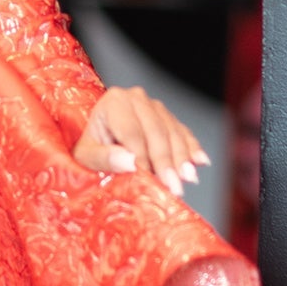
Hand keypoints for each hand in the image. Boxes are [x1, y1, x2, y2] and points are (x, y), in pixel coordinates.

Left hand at [73, 85, 208, 197]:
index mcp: (114, 102)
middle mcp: (137, 99)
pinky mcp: (168, 117)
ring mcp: (155, 106)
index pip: (132, 131)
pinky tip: (201, 162)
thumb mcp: (86, 156)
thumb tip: (130, 162)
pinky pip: (183, 132)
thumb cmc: (91, 147)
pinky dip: (193, 148)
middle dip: (166, 162)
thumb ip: (103, 158)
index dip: (143, 156)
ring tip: (188, 179)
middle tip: (174, 186)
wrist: (98, 138)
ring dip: (183, 157)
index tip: (150, 178)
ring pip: (172, 132)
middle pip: (156, 131)